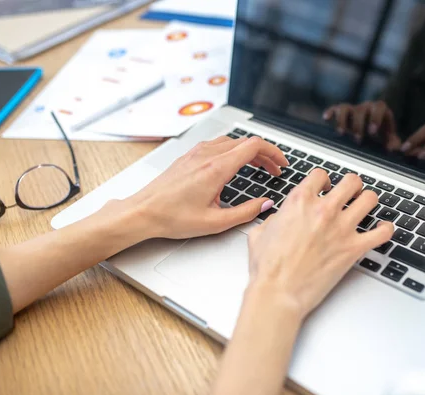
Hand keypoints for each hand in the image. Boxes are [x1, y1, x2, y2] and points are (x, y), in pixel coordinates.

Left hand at [126, 136, 288, 239]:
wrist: (143, 212)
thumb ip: (246, 212)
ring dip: (248, 151)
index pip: (254, 146)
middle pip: (245, 142)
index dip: (274, 152)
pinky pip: (217, 144)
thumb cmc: (172, 217)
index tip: (282, 163)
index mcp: (216, 168)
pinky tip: (232, 165)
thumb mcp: (215, 222)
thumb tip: (265, 205)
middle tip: (274, 169)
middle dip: (265, 154)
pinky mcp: (188, 156)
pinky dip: (232, 151)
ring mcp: (196, 153)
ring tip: (257, 167)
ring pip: (231, 141)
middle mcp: (207, 154)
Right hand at [246, 169, 393, 319]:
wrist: (279, 291)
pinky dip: (385, 229)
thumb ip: (274, 219)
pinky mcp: (354, 248)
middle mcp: (323, 210)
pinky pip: (382, 232)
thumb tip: (279, 218)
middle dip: (351, 185)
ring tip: (365, 206)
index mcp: (299, 202)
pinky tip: (382, 229)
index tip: (324, 187)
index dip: (323, 180)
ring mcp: (341, 228)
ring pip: (369, 199)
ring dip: (368, 201)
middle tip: (350, 193)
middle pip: (351, 181)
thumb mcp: (260, 233)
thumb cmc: (268, 267)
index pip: (320, 175)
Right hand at [323, 101, 400, 150]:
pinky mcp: (342, 113)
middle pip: (360, 110)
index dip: (375, 118)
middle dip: (358, 125)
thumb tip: (393, 150)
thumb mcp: (390, 140)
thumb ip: (393, 144)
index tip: (372, 131)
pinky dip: (330, 112)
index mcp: (379, 110)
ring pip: (345, 108)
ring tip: (341, 133)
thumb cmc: (383, 135)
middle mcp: (366, 107)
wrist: (373, 131)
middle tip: (358, 140)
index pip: (379, 107)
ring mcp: (353, 109)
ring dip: (342, 120)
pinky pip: (335, 109)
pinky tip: (326, 118)